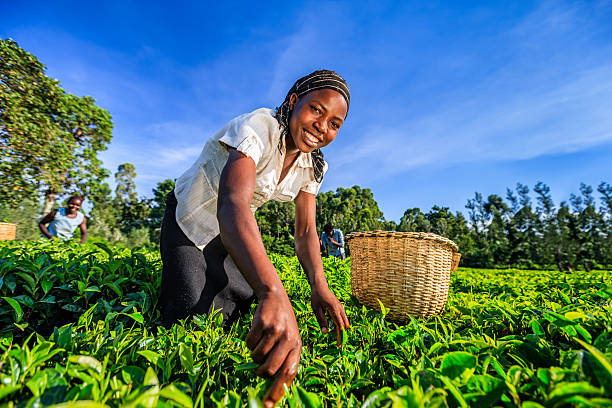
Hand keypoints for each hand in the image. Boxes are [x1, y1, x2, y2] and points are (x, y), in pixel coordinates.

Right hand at [246, 291, 301, 407]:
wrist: (276, 296)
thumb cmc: (281, 324)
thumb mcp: (288, 340)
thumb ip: (282, 359)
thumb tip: (268, 384)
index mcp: (297, 347)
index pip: (288, 375)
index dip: (277, 392)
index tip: (266, 406)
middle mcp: (289, 339)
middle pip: (270, 370)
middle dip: (261, 372)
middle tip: (258, 368)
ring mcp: (276, 331)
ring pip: (257, 357)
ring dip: (254, 354)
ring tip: (260, 344)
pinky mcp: (263, 323)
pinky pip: (249, 343)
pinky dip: (249, 342)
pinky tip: (256, 333)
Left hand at [310, 285, 349, 345]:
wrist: (320, 285)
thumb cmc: (316, 297)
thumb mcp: (316, 309)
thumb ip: (321, 321)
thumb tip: (325, 332)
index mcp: (334, 309)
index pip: (340, 325)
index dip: (340, 336)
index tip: (338, 344)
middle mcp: (340, 308)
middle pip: (345, 325)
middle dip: (342, 334)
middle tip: (338, 344)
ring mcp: (341, 307)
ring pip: (345, 321)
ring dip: (341, 329)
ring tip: (337, 338)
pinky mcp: (339, 307)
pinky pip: (342, 318)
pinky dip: (340, 324)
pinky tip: (334, 328)